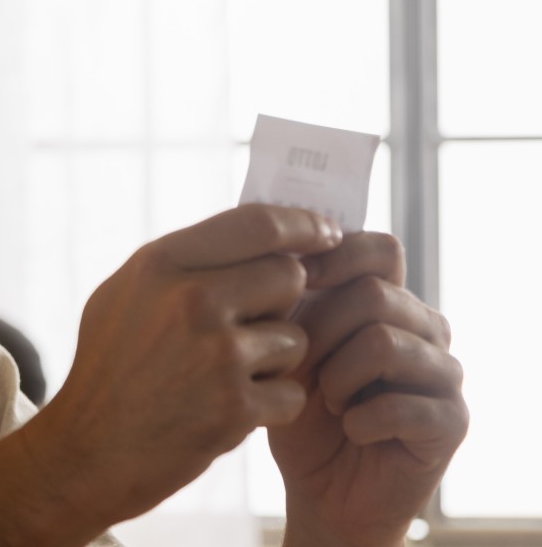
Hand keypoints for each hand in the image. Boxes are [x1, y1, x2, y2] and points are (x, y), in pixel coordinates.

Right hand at [24, 204, 341, 527]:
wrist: (87, 451)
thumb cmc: (108, 368)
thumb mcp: (125, 294)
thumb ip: (184, 262)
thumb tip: (256, 235)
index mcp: (161, 264)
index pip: (258, 224)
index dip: (303, 224)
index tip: (327, 232)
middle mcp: (191, 299)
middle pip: (289, 276)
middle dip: (283, 300)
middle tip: (255, 324)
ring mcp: (216, 354)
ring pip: (296, 338)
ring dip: (276, 360)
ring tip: (227, 376)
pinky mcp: (235, 407)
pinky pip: (292, 392)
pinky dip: (271, 405)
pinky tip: (230, 410)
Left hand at [268, 232, 468, 546]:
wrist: (321, 489)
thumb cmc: (300, 413)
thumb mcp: (286, 351)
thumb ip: (294, 303)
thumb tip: (286, 253)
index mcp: (389, 301)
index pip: (380, 249)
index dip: (336, 256)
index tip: (296, 280)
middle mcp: (424, 328)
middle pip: (375, 294)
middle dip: (320, 333)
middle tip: (301, 371)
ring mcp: (443, 372)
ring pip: (383, 342)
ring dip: (338, 378)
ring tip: (328, 402)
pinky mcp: (452, 420)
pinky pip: (401, 404)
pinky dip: (360, 420)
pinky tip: (352, 429)